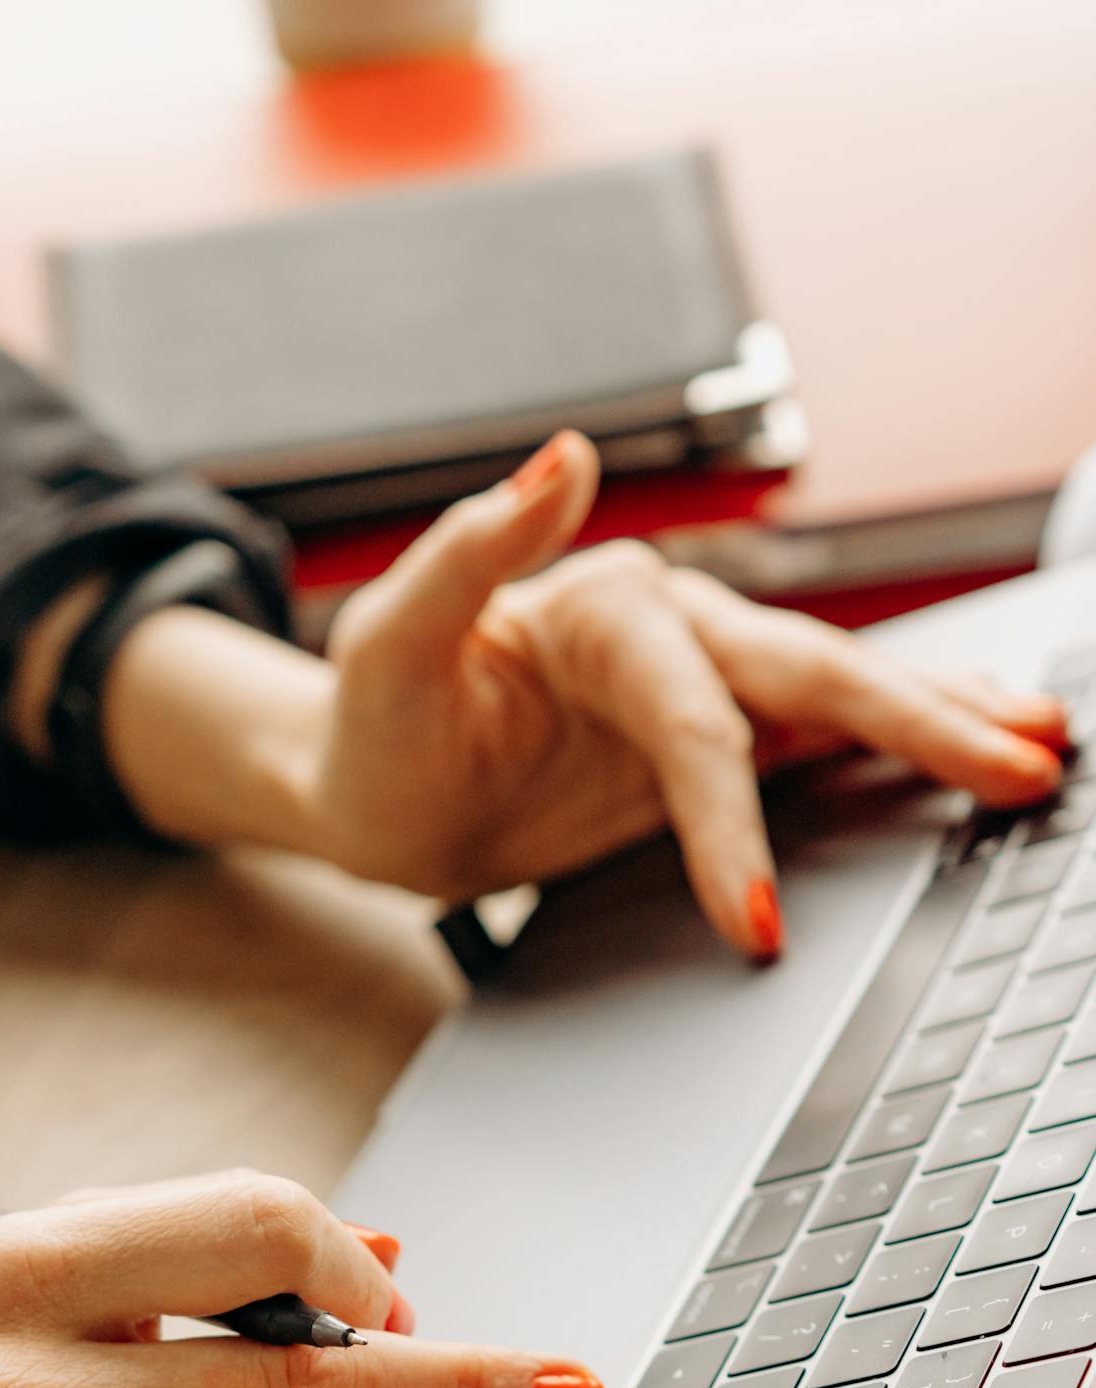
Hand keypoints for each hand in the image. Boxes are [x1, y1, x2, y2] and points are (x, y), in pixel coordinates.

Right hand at [0, 1175, 603, 1387]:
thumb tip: (381, 1258)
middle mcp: (36, 1376)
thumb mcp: (27, 1286)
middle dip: (448, 1370)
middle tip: (565, 1385)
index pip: (249, 1222)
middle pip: (283, 1357)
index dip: (354, 1263)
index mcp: (42, 1264)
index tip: (406, 1309)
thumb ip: (193, 1260)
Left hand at [316, 432, 1068, 954]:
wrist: (374, 792)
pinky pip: (815, 747)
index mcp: (609, 608)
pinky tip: (967, 753)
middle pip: (813, 679)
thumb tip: (564, 453)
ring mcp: (699, 691)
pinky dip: (897, 751)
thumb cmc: (374, 722)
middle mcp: (671, 635)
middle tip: (1025, 762)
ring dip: (941, 717)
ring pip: (839, 697)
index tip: (757, 917)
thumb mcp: (389, 638)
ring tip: (1040, 738)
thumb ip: (472, 549)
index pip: (694, 723)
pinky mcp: (707, 749)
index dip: (728, 824)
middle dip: (922, 725)